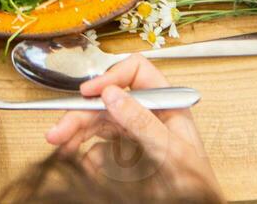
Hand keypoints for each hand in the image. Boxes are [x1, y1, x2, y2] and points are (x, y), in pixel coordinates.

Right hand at [44, 54, 220, 198]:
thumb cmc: (196, 182)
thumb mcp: (171, 149)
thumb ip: (142, 121)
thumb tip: (112, 95)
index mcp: (166, 104)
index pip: (134, 73)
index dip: (110, 78)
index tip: (90, 92)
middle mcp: (148, 115)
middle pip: (107, 101)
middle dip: (81, 112)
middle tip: (60, 128)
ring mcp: (136, 134)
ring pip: (98, 123)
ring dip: (76, 132)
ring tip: (60, 144)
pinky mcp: (127, 155)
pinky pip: (100, 148)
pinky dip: (85, 154)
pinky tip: (80, 162)